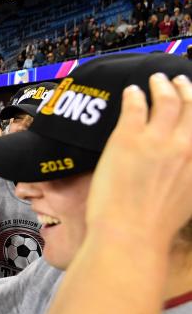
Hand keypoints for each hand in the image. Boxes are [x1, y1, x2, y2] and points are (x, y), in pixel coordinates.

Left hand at [86, 73, 191, 247]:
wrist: (130, 233)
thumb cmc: (158, 226)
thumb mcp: (189, 198)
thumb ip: (191, 172)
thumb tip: (186, 160)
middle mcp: (188, 144)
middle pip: (191, 106)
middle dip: (185, 89)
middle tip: (178, 81)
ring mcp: (158, 138)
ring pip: (165, 100)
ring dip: (162, 86)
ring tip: (156, 80)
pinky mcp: (128, 137)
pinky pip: (135, 106)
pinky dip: (135, 96)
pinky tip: (131, 92)